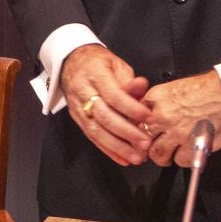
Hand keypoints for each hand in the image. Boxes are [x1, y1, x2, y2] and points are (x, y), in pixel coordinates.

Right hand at [63, 44, 153, 165]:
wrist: (72, 63)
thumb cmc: (98, 63)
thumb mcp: (116, 65)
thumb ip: (128, 81)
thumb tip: (142, 86)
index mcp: (94, 74)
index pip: (113, 95)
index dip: (131, 108)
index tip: (148, 118)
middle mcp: (82, 91)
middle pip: (103, 116)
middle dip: (126, 132)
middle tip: (145, 143)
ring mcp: (77, 107)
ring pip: (96, 130)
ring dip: (117, 147)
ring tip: (136, 157)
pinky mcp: (77, 118)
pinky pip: (92, 137)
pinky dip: (108, 150)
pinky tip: (122, 159)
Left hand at [141, 71, 220, 165]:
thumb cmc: (211, 87)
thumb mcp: (177, 87)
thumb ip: (162, 102)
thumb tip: (155, 113)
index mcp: (157, 97)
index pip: (135, 116)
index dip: (139, 126)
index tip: (144, 131)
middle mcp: (162, 116)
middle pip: (141, 137)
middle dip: (146, 144)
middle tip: (152, 146)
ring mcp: (176, 133)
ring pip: (157, 154)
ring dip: (162, 157)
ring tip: (168, 156)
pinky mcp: (192, 146)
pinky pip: (180, 160)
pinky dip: (183, 160)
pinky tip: (188, 154)